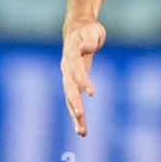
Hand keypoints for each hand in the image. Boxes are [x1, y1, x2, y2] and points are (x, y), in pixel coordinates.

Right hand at [61, 20, 105, 135]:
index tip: (92, 93)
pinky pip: (73, 100)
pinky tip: (82, 129)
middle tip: (81, 119)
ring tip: (82, 132)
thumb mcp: (93, 30)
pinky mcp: (72, 83)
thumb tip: (86, 48)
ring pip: (69, 98)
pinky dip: (76, 114)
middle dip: (74, 104)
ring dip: (75, 115)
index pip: (77, 69)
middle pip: (69, 88)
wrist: (76, 29)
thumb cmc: (88, 29)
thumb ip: (91, 40)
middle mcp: (67, 68)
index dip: (83, 81)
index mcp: (72, 54)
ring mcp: (68, 77)